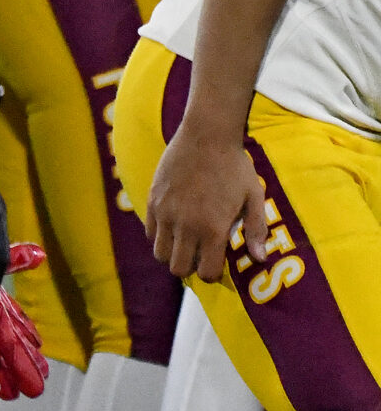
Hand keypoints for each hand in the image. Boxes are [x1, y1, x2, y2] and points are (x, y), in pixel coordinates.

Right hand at [147, 118, 268, 281]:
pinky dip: (160, 236)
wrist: (206, 136)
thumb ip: (256, 229)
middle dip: (190, 267)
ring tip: (184, 242)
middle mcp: (186, 227)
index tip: (216, 265)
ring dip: (172, 254)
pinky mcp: (153, 203)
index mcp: (213, 229)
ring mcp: (166, 215)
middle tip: (199, 255)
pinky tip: (174, 226)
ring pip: (160, 254)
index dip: (212, 274)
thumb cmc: (235, 166)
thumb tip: (259, 259)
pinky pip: (150, 233)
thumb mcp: (254, 196)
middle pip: (178, 269)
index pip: (206, 272)